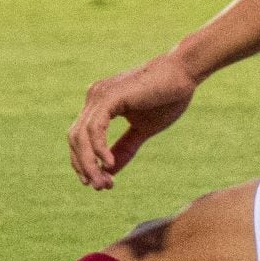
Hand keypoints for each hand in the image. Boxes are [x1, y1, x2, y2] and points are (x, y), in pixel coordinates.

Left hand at [68, 52, 198, 188]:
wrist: (184, 73)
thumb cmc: (168, 97)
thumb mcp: (144, 129)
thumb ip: (125, 147)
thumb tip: (110, 171)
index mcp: (100, 104)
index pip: (80, 138)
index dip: (85, 162)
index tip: (100, 183)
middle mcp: (94, 98)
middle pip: (75, 139)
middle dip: (84, 166)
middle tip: (101, 187)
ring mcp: (99, 96)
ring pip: (81, 137)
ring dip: (89, 163)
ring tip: (105, 182)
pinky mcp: (109, 97)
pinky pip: (95, 128)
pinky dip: (98, 149)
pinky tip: (109, 164)